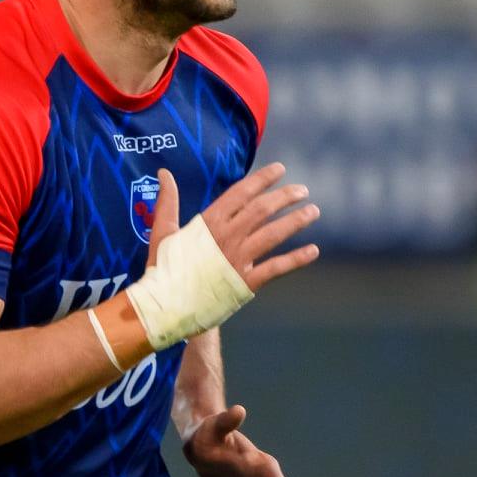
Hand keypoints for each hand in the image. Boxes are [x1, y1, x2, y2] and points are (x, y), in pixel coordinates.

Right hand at [149, 163, 319, 290]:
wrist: (165, 307)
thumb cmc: (162, 269)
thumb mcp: (163, 231)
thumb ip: (168, 201)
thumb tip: (164, 173)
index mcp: (208, 222)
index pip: (241, 193)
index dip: (262, 179)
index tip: (280, 169)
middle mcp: (227, 236)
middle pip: (262, 209)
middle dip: (285, 196)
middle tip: (302, 190)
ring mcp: (238, 259)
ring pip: (273, 234)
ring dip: (296, 221)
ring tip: (313, 211)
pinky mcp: (245, 282)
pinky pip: (276, 268)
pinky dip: (296, 259)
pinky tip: (313, 251)